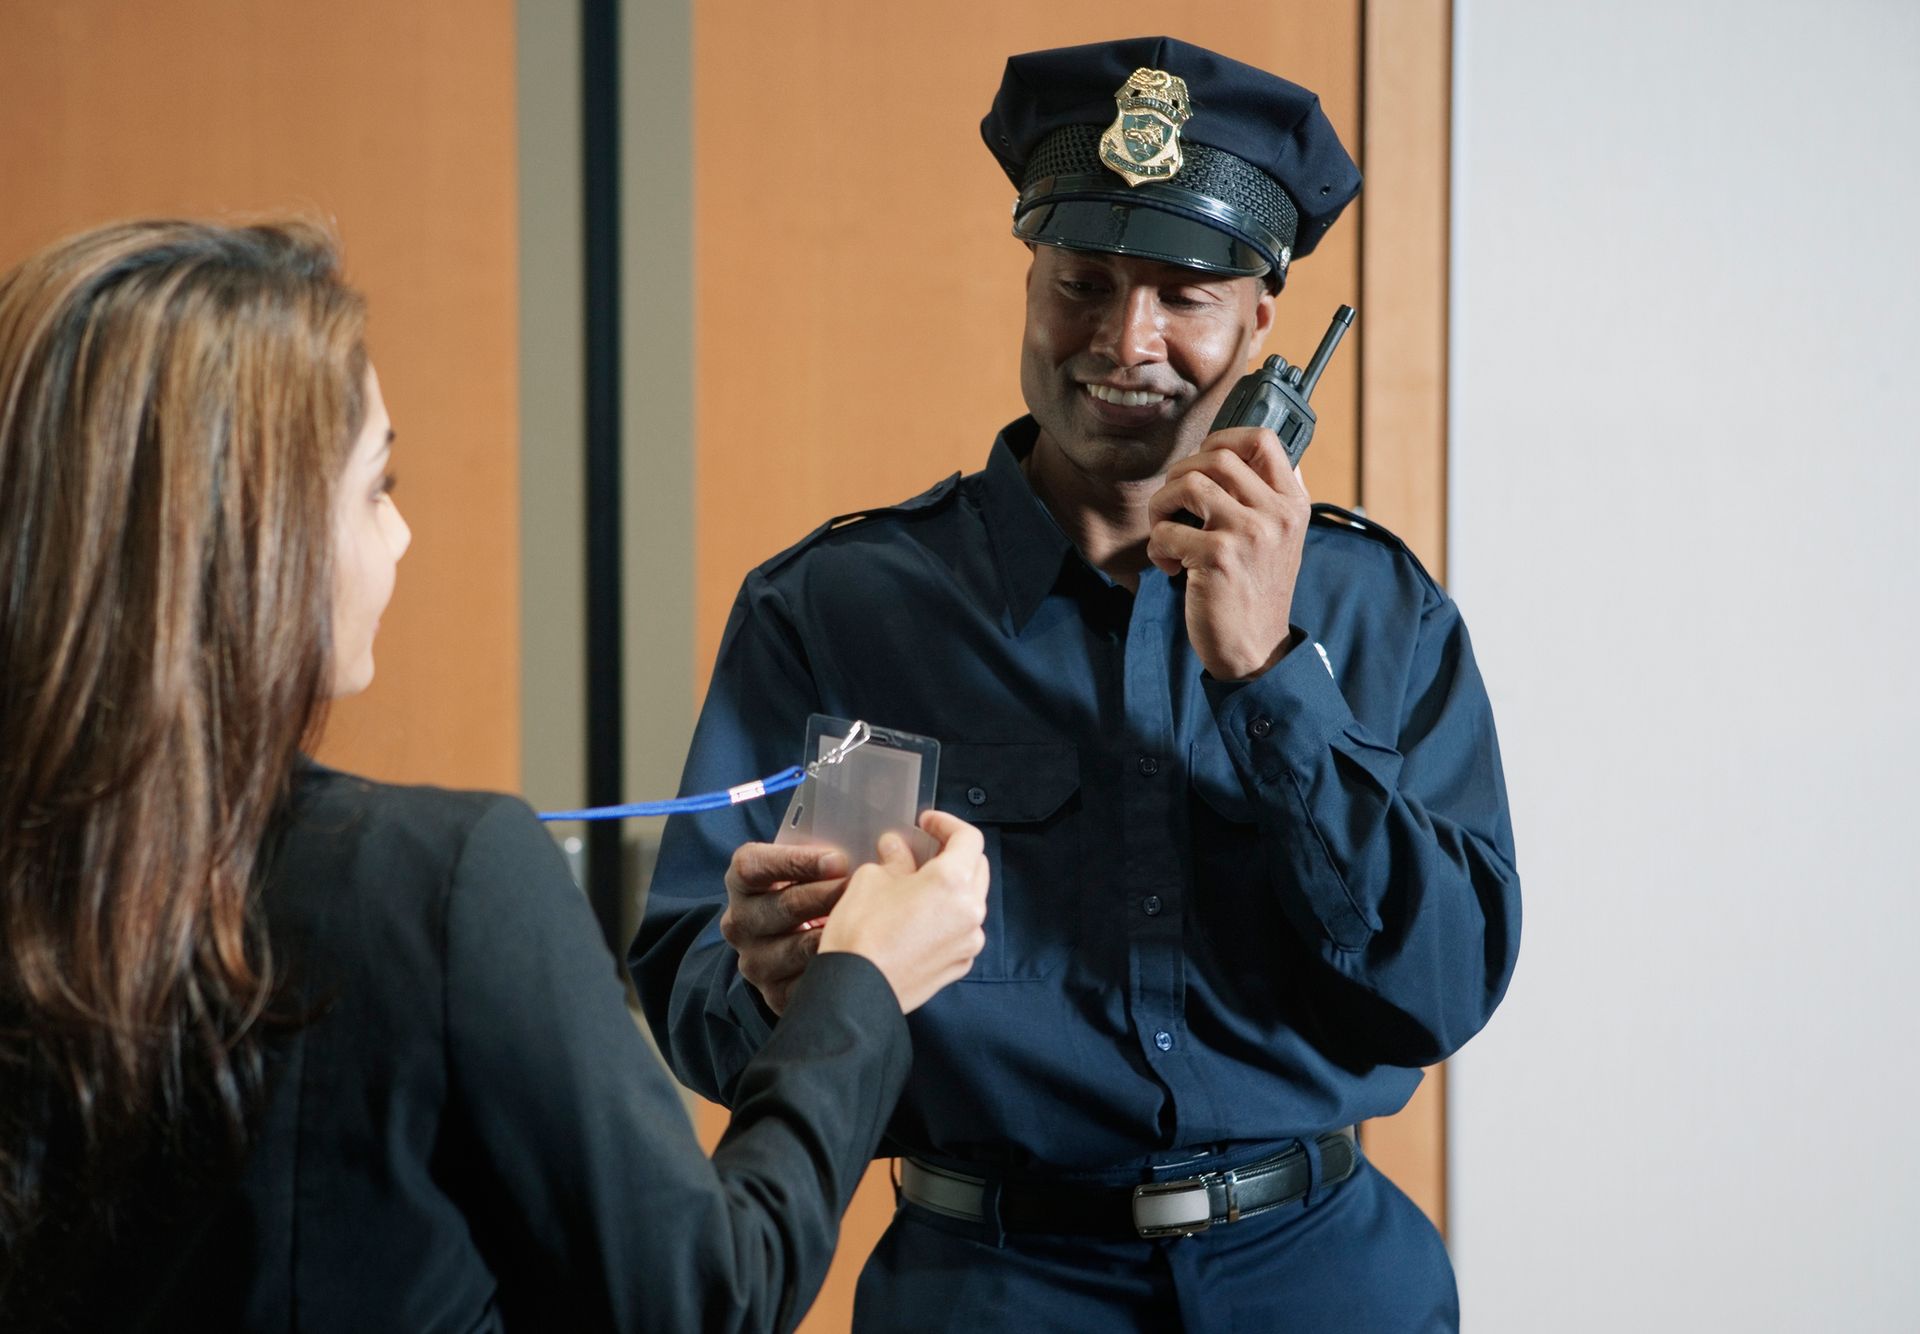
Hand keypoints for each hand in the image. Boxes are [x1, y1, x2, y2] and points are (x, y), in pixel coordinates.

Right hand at [719, 842, 850, 1014]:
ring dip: (834, 935)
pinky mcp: (774, 993)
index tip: (838, 859)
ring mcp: (754, 961)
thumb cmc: (807, 890)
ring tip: (865, 924)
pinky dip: (833, 968)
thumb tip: (881, 846)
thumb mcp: (806, 869)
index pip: (753, 866)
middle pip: (781, 906)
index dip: (795, 861)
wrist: (792, 941)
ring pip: (796, 948)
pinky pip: (806, 983)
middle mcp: (739, 922)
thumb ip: (827, 856)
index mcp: (742, 882)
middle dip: (826, 895)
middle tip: (862, 888)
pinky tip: (856, 957)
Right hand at [817, 810, 988, 1013]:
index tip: (927, 823)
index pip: (968, 839)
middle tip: (923, 851)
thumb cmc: (861, 935)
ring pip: (970, 901)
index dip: (947, 824)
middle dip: (953, 854)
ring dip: (951, 888)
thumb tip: (898, 850)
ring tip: (916, 887)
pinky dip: (947, 918)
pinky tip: (918, 919)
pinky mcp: (960, 965)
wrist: (855, 992)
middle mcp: (970, 911)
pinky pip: (962, 931)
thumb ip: (894, 860)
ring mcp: (968, 941)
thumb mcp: (870, 880)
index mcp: (952, 882)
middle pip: (976, 868)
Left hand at [1144, 425, 1308, 679]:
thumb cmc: (1255, 590)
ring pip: (1187, 482)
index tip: (1200, 462)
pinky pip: (1167, 530)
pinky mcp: (1219, 557)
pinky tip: (1172, 566)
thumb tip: (1239, 450)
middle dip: (1179, 474)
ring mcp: (1249, 533)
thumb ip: (1266, 497)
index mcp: (1293, 504)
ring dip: (1161, 506)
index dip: (1222, 438)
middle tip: (1172, 506)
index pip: (1263, 439)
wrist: (1255, 648)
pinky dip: (1158, 547)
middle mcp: (1277, 514)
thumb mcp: (1279, 539)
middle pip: (1216, 455)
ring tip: (1165, 532)